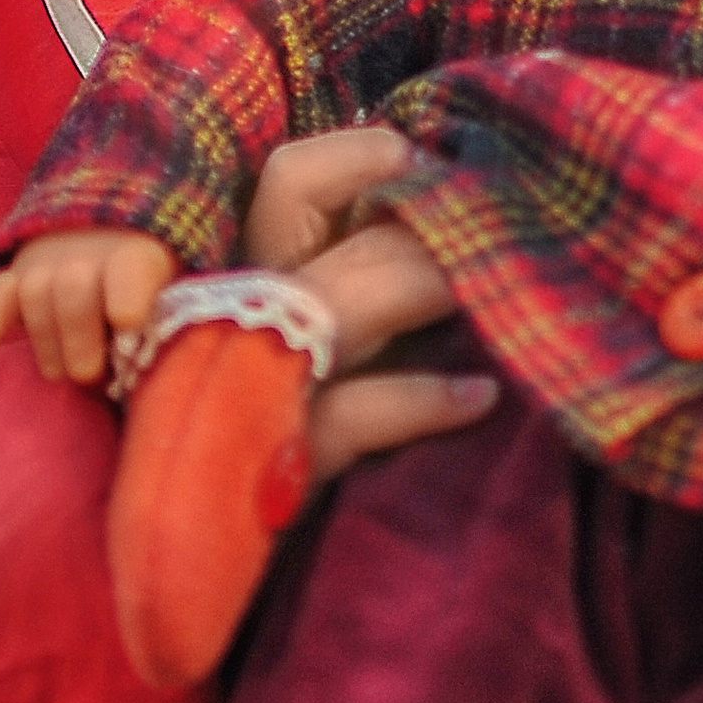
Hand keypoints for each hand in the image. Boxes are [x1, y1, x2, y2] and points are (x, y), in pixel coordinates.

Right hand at [0, 232, 178, 386]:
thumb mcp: (170, 300)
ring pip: (34, 293)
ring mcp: (48, 262)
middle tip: (89, 375)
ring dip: (46, 340)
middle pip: (73, 288)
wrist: (111, 242)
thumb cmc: (151, 296)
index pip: (129, 270)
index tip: (126, 322)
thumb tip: (145, 366)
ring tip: (60, 372)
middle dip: (78, 338)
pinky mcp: (17, 276)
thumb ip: (161, 326)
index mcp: (138, 258)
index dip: (125, 295)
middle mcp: (89, 255)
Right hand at [243, 126, 497, 484]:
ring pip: (331, 303)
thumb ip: (363, 268)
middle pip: (319, 231)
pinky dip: (422, 399)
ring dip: (420, 281)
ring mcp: (257, 387)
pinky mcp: (282, 463)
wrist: (209, 544)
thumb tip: (448, 206)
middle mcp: (241, 315)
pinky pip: (353, 414)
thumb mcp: (325, 328)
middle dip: (414, 214)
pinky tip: (480, 395)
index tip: (429, 166)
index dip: (362, 158)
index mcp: (250, 270)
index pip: (291, 181)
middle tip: (493, 223)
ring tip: (488, 285)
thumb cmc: (302, 417)